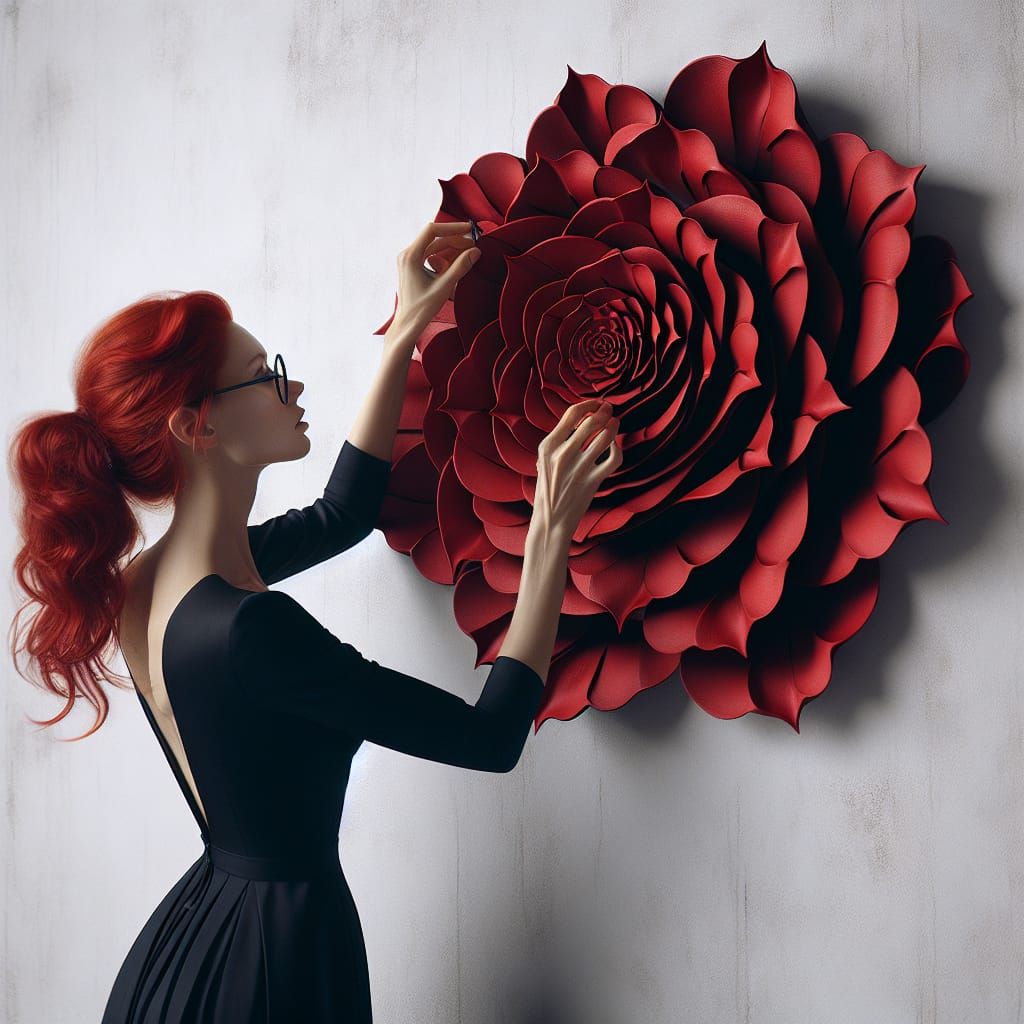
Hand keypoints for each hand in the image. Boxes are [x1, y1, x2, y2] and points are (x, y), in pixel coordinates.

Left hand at [389, 220, 480, 337]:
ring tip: (469, 253)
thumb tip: (476, 251)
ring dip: (451, 248)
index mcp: (410, 256)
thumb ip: (460, 267)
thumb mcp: (444, 287)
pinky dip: (444, 257)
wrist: (408, 324)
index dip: (452, 228)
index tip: (469, 230)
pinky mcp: (413, 267)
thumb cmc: (422, 308)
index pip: (432, 230)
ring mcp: (409, 260)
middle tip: (474, 245)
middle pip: (434, 238)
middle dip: (455, 239)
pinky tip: (457, 263)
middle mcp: (407, 254)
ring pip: (433, 247)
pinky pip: (431, 256)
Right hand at [530, 400, 621, 544]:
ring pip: (605, 437)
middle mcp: (562, 455)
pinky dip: (617, 448)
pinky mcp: (592, 482)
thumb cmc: (547, 491)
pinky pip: (613, 458)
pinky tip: (614, 445)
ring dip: (614, 426)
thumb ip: (557, 444)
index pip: (572, 414)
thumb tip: (580, 421)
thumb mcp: (543, 463)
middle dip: (605, 411)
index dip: (588, 404)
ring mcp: (578, 469)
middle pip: (591, 421)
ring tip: (615, 422)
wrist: (549, 522)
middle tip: (610, 409)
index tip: (596, 404)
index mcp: (547, 447)